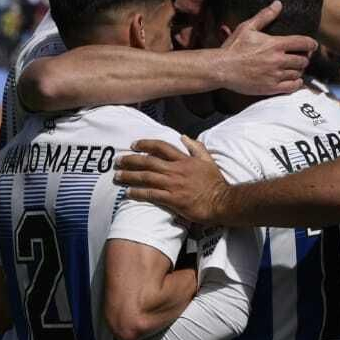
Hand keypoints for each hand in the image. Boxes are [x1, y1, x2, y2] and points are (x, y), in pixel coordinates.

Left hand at [115, 135, 232, 226]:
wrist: (222, 202)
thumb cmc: (215, 183)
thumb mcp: (208, 160)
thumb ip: (196, 147)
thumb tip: (183, 137)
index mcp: (184, 160)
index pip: (161, 147)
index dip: (145, 144)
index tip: (134, 145)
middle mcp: (176, 170)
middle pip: (148, 162)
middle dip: (131, 160)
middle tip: (118, 160)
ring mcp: (173, 185)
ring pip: (146, 177)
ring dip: (129, 176)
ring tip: (117, 176)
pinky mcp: (173, 200)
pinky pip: (150, 194)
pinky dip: (138, 193)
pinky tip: (128, 193)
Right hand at [217, 1, 314, 95]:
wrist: (221, 68)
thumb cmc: (233, 48)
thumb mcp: (248, 27)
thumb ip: (265, 16)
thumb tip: (278, 4)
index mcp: (275, 44)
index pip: (303, 43)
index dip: (311, 44)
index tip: (313, 46)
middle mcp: (278, 60)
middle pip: (303, 60)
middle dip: (304, 58)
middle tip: (301, 57)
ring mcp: (275, 75)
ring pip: (298, 74)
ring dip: (299, 71)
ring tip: (295, 68)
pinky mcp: (271, 88)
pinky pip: (292, 87)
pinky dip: (297, 84)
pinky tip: (295, 81)